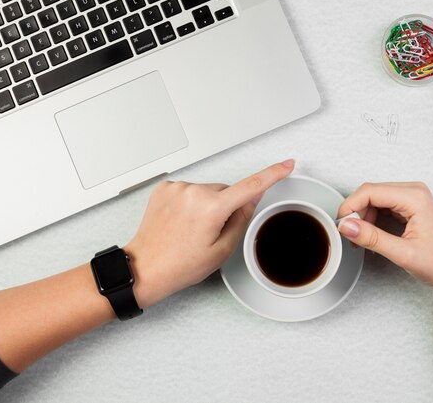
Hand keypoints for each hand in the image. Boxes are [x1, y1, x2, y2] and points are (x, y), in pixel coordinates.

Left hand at [126, 160, 294, 307]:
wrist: (145, 268)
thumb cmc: (180, 265)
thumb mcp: (222, 249)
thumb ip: (242, 218)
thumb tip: (252, 197)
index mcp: (211, 208)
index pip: (251, 186)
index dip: (273, 174)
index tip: (287, 164)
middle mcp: (194, 191)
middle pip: (226, 192)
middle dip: (225, 208)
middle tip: (211, 233)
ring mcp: (177, 188)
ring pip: (207, 191)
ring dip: (207, 205)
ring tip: (191, 230)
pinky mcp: (165, 188)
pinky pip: (190, 191)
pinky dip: (191, 203)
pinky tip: (181, 221)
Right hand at [337, 182, 432, 291]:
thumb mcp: (402, 253)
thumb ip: (372, 238)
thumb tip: (347, 226)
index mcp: (415, 197)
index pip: (371, 191)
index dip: (351, 206)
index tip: (341, 223)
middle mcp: (413, 192)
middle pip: (371, 193)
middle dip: (356, 213)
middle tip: (350, 235)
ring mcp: (411, 197)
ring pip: (374, 199)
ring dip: (362, 217)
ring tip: (360, 239)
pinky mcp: (408, 206)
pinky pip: (381, 205)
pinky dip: (371, 219)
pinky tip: (370, 235)